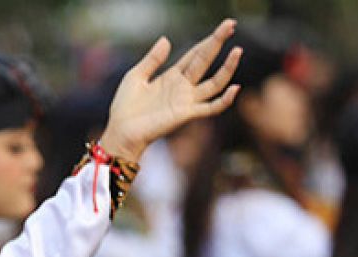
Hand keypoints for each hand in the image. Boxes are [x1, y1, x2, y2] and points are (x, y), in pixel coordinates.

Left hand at [98, 19, 241, 162]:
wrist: (121, 131)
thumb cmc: (125, 107)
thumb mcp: (136, 76)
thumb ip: (153, 59)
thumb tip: (167, 39)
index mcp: (172, 76)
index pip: (195, 54)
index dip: (209, 40)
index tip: (225, 26)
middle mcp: (183, 87)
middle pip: (205, 61)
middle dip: (217, 42)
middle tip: (231, 24)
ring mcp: (186, 101)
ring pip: (214, 83)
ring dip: (227, 68)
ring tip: (237, 51)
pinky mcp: (186, 114)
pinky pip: (211, 108)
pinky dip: (224, 101)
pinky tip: (235, 88)